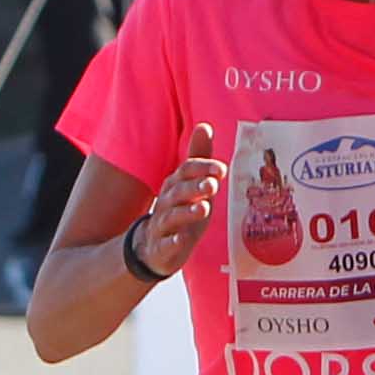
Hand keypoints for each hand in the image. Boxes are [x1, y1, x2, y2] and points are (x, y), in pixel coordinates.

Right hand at [126, 124, 220, 280]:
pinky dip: (173, 242)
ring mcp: (162, 226)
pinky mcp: (161, 248)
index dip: (202, 168)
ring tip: (203, 208)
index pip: (186, 172)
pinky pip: (165, 244)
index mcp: (175, 186)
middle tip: (213, 185)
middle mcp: (167, 203)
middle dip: (195, 187)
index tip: (222, 169)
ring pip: (172, 217)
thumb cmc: (180, 211)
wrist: (152, 247)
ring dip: (187, 212)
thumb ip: (198, 158)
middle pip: (178, 192)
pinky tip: (182, 240)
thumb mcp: (192, 185)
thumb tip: (204, 126)